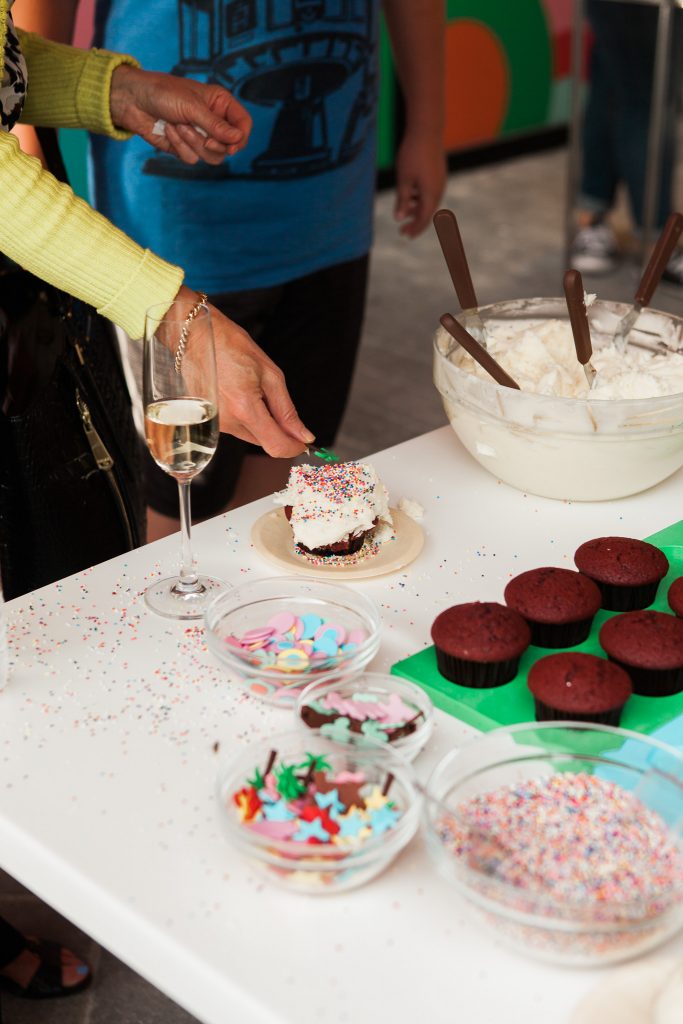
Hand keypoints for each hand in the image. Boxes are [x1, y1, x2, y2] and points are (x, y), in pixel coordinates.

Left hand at [110, 65, 251, 164]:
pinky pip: (192, 158)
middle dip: (215, 145)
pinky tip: (169, 130)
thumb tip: (237, 139)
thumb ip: (216, 125)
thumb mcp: (192, 106)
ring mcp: (200, 136)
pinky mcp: (185, 147)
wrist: (133, 101)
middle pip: (230, 147)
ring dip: (194, 144)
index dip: (241, 138)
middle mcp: (213, 121)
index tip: (232, 146)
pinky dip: (179, 146)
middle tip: (205, 139)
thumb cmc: (162, 93)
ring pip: (212, 156)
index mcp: (220, 104)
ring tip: (179, 127)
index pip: (243, 124)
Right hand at [171, 288, 313, 456]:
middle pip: (265, 442)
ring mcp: (216, 424)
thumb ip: (287, 410)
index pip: (276, 446)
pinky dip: (247, 416)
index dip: (294, 447)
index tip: (304, 441)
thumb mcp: (269, 374)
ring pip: (252, 435)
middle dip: (278, 429)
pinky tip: (240, 392)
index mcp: (245, 408)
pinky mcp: (210, 422)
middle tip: (274, 398)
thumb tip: (303, 435)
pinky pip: (238, 428)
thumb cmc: (230, 347)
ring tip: (252, 389)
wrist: (195, 337)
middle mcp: (228, 421)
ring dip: (262, 420)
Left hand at [393, 129, 446, 237]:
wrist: (427, 130)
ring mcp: (440, 181)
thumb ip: (402, 200)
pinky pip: (431, 192)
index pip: (423, 219)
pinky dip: (421, 199)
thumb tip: (399, 218)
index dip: (414, 229)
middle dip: (415, 223)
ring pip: (429, 202)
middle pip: (428, 213)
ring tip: (405, 213)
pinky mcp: (439, 173)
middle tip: (402, 231)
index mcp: (431, 194)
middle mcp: (439, 190)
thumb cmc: (412, 154)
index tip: (404, 235)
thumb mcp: (403, 180)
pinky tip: (411, 196)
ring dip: (418, 210)